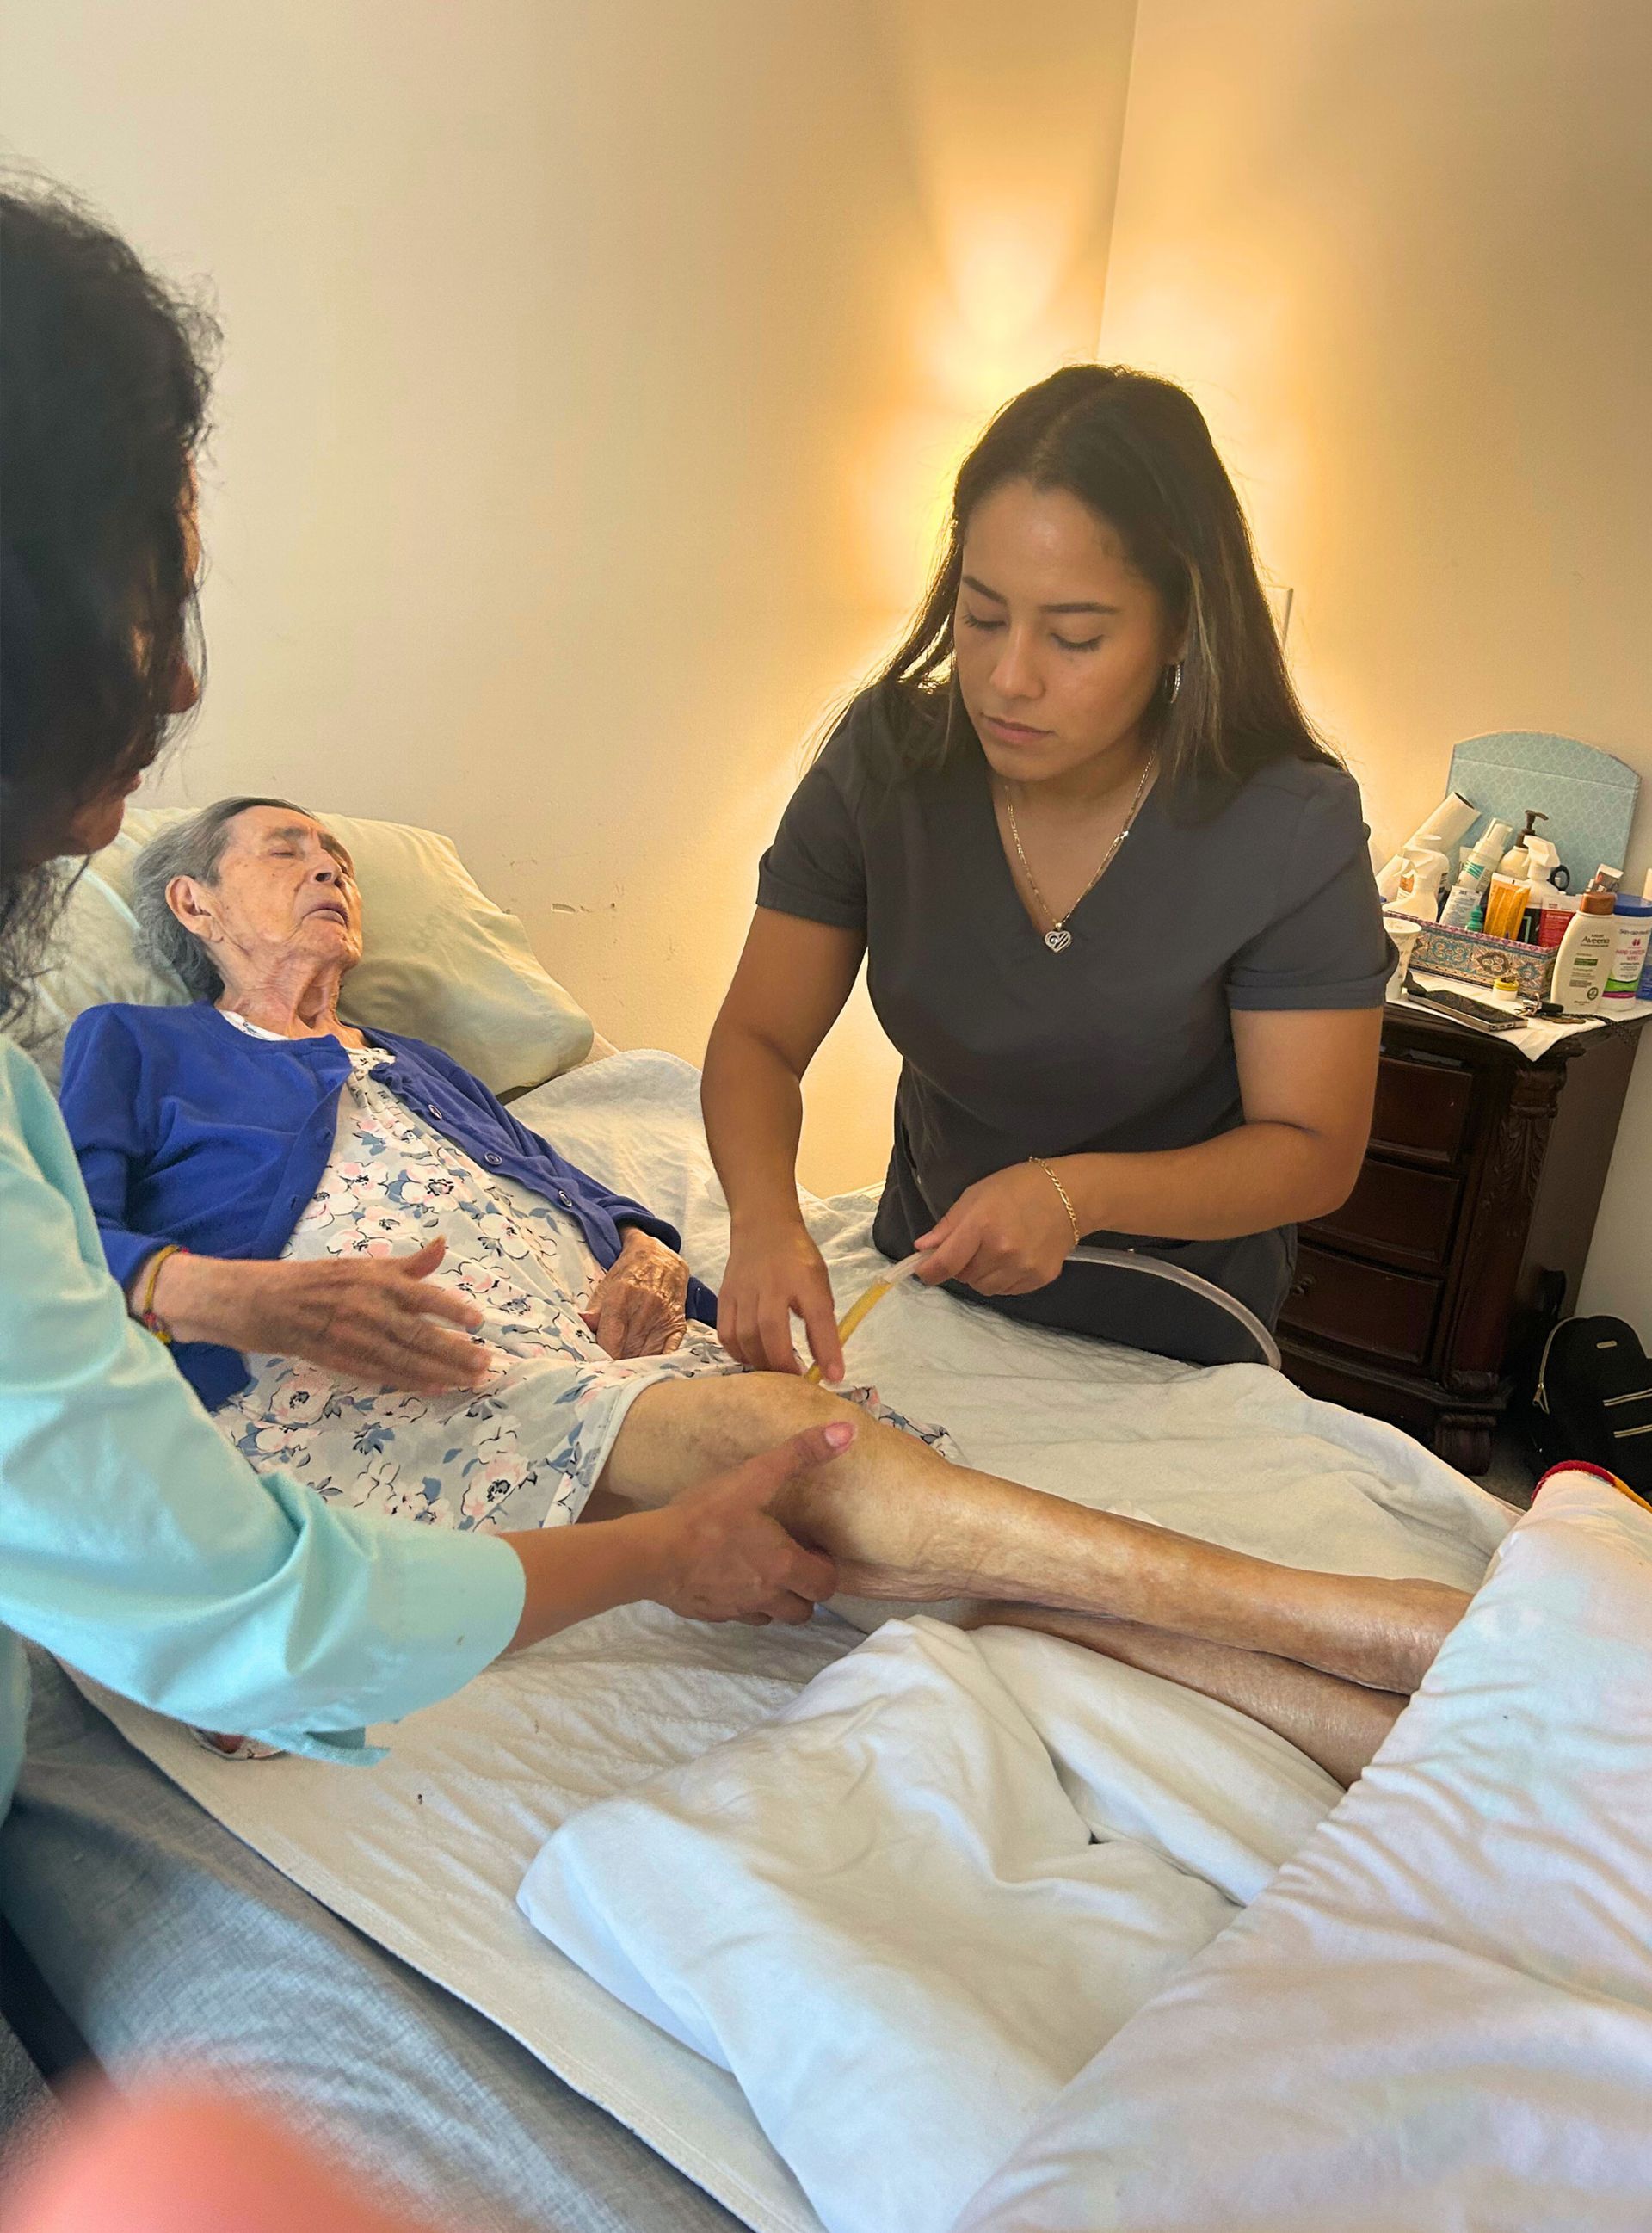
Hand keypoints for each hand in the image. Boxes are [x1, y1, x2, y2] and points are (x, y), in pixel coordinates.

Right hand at [151, 1237, 492, 1394]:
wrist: (259, 1300)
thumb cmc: (315, 1280)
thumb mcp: (361, 1264)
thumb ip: (405, 1264)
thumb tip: (442, 1246)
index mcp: (374, 1278)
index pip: (421, 1294)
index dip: (452, 1308)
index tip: (479, 1322)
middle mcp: (366, 1305)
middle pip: (418, 1331)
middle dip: (455, 1349)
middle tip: (486, 1362)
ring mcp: (350, 1334)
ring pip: (403, 1356)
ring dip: (439, 1370)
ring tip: (469, 1380)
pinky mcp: (336, 1359)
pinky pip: (378, 1372)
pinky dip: (408, 1381)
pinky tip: (433, 1389)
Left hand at [581, 1230, 689, 1358]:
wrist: (662, 1258)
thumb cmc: (629, 1273)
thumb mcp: (606, 1284)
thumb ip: (594, 1309)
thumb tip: (582, 1325)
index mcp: (621, 1298)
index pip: (609, 1342)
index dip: (600, 1358)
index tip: (594, 1364)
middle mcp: (644, 1309)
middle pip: (626, 1353)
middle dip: (615, 1364)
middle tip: (607, 1370)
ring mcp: (663, 1318)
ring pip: (645, 1357)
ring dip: (634, 1366)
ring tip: (623, 1370)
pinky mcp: (677, 1324)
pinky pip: (667, 1353)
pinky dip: (655, 1362)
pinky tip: (645, 1367)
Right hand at [643, 1418, 849, 1623]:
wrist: (654, 1554)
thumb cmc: (706, 1517)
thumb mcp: (754, 1477)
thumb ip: (800, 1454)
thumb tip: (847, 1431)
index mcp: (784, 1566)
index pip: (827, 1584)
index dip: (824, 1567)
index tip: (810, 1548)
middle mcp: (767, 1596)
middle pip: (804, 1610)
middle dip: (804, 1589)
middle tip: (790, 1561)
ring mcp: (738, 1610)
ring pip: (772, 1617)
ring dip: (775, 1599)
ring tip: (762, 1570)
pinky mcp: (711, 1615)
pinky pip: (738, 1617)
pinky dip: (742, 1603)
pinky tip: (727, 1578)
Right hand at [717, 1218, 842, 1381]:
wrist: (763, 1227)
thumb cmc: (797, 1259)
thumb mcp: (819, 1282)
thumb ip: (821, 1318)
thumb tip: (824, 1363)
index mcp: (805, 1279)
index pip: (818, 1315)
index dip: (827, 1349)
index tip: (834, 1377)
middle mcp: (772, 1284)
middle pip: (772, 1330)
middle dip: (783, 1364)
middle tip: (794, 1382)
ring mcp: (744, 1290)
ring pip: (746, 1335)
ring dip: (760, 1362)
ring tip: (773, 1375)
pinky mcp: (725, 1296)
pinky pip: (726, 1332)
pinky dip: (738, 1352)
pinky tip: (751, 1359)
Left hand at [914, 1163, 1076, 1295]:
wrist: (1070, 1194)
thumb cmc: (1019, 1187)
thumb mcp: (976, 1195)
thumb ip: (948, 1225)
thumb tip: (923, 1249)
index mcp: (982, 1225)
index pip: (945, 1263)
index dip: (928, 1272)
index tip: (923, 1271)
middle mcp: (1001, 1251)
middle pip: (964, 1277)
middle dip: (960, 1265)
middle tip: (973, 1246)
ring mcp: (1022, 1267)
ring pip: (984, 1288)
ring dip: (981, 1275)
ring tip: (994, 1251)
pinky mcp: (1039, 1278)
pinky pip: (1007, 1290)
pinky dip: (1002, 1279)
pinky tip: (1012, 1258)